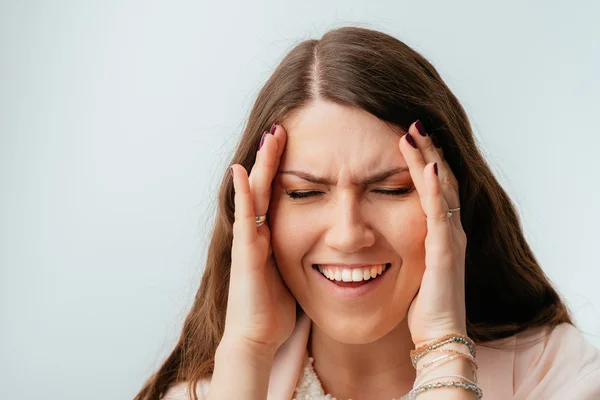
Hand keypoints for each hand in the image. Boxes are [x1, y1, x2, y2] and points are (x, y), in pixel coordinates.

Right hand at [223, 124, 295, 355]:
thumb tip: (324, 243)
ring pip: (254, 194)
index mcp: (271, 235)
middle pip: (265, 185)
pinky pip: (244, 219)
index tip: (296, 142)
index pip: (277, 193)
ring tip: (270, 135)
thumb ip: (302, 253)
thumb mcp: (293, 273)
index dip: (284, 167)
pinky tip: (240, 171)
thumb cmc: (275, 308)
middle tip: (281, 126)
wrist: (257, 337)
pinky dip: (242, 194)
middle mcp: (257, 232)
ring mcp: (249, 241)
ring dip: (261, 164)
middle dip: (273, 156)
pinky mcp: (246, 255)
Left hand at [399, 120, 467, 347]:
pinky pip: (438, 214)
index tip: (407, 135)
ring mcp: (450, 239)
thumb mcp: (412, 265)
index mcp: (440, 231)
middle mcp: (449, 229)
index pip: (432, 185)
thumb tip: (384, 230)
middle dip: (426, 149)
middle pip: (440, 178)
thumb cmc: (422, 305)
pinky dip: (433, 189)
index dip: (422, 159)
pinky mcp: (445, 253)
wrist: (440, 337)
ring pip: (441, 189)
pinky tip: (426, 167)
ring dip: (427, 158)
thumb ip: (406, 243)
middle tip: (412, 121)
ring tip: (414, 131)